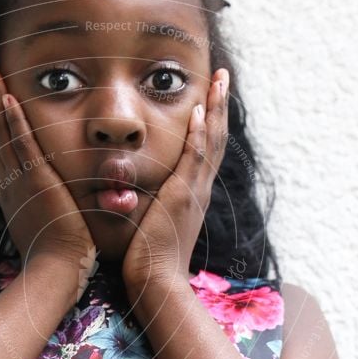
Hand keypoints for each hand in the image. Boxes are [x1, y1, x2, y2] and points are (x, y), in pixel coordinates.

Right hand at [0, 59, 96, 274]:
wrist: (55, 273)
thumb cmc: (57, 255)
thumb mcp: (45, 222)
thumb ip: (45, 203)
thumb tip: (53, 194)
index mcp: (9, 189)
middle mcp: (6, 181)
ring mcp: (17, 180)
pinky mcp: (34, 182)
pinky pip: (20, 143)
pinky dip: (11, 119)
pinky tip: (6, 95)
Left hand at [121, 68, 229, 298]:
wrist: (157, 283)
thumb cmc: (148, 259)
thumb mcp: (152, 222)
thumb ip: (149, 201)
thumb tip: (134, 189)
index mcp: (192, 193)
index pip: (205, 148)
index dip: (211, 120)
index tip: (211, 94)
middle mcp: (199, 188)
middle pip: (216, 137)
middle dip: (220, 104)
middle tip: (224, 75)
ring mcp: (194, 192)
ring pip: (212, 141)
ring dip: (216, 108)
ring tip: (220, 79)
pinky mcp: (182, 197)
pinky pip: (195, 159)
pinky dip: (200, 134)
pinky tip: (200, 111)